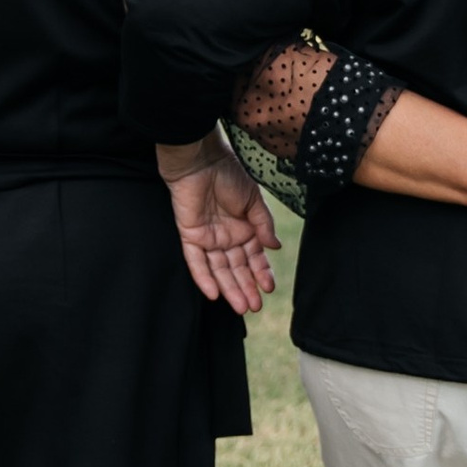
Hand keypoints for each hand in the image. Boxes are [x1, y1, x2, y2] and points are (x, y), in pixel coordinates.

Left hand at [161, 140, 280, 313]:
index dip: (261, 273)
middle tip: (255, 307)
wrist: (203, 158)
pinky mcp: (190, 235)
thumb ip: (263, 225)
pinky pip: (195, 261)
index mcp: (243, 228)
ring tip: (240, 307)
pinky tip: (214, 294)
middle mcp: (226, 236)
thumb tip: (275, 247)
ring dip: (229, 288)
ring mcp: (208, 237)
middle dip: (246, 287)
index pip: (253, 257)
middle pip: (236, 268)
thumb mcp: (254, 200)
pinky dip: (203, 277)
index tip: (268, 288)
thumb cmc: (229, 172)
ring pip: (218, 269)